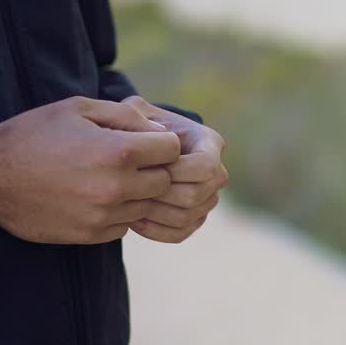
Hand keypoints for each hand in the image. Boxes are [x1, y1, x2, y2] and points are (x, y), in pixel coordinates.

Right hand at [0, 96, 181, 243]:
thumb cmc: (33, 135)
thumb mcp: (78, 108)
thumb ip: (125, 115)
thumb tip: (159, 129)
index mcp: (118, 151)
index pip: (172, 150)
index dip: (161, 142)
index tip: (144, 141)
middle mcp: (116, 186)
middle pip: (165, 181)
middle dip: (154, 169)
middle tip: (130, 161)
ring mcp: (104, 215)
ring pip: (146, 206)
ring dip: (136, 193)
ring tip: (108, 178)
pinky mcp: (91, 235)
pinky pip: (124, 226)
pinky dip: (118, 213)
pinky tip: (95, 198)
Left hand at [121, 96, 227, 243]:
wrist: (135, 151)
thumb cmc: (135, 126)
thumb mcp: (133, 111)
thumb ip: (138, 114)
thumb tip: (155, 134)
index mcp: (210, 142)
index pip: (206, 165)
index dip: (176, 171)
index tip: (144, 167)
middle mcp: (216, 173)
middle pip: (197, 195)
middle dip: (161, 194)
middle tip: (131, 189)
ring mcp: (208, 198)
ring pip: (189, 217)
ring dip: (156, 212)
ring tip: (129, 203)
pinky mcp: (194, 219)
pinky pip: (180, 233)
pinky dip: (156, 230)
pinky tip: (134, 219)